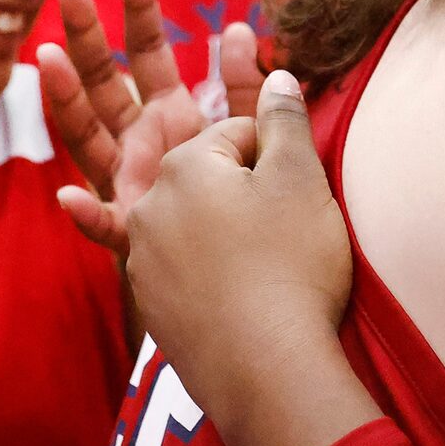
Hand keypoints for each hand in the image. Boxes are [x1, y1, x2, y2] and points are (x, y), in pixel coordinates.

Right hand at [40, 0, 264, 252]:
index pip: (148, 53)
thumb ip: (251, 91)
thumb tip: (240, 30)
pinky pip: (105, 226)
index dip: (140, 11)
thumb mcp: (257, 137)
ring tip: (46, 58)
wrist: (249, 282)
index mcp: (170, 117)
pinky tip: (67, 199)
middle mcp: (140, 145)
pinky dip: (87, 215)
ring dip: (65, 99)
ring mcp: (128, 186)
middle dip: (84, 31)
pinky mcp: (132, 236)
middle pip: (103, 82)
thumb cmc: (253, 207)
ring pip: (87, 138)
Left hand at [125, 73, 376, 445]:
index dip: (273, 154)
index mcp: (185, 165)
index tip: (299, 184)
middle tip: (283, 217)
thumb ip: (286, 119)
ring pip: (185, 220)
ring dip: (218, 225)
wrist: (266, 369)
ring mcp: (144, 257)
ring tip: (262, 258)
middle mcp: (149, 204)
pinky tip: (182, 263)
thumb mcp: (300, 178)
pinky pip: (174, 269)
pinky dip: (197, 269)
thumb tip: (280, 76)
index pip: (234, 135)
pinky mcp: (152, 304)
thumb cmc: (290, 263)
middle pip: (201, 173)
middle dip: (241, 182)